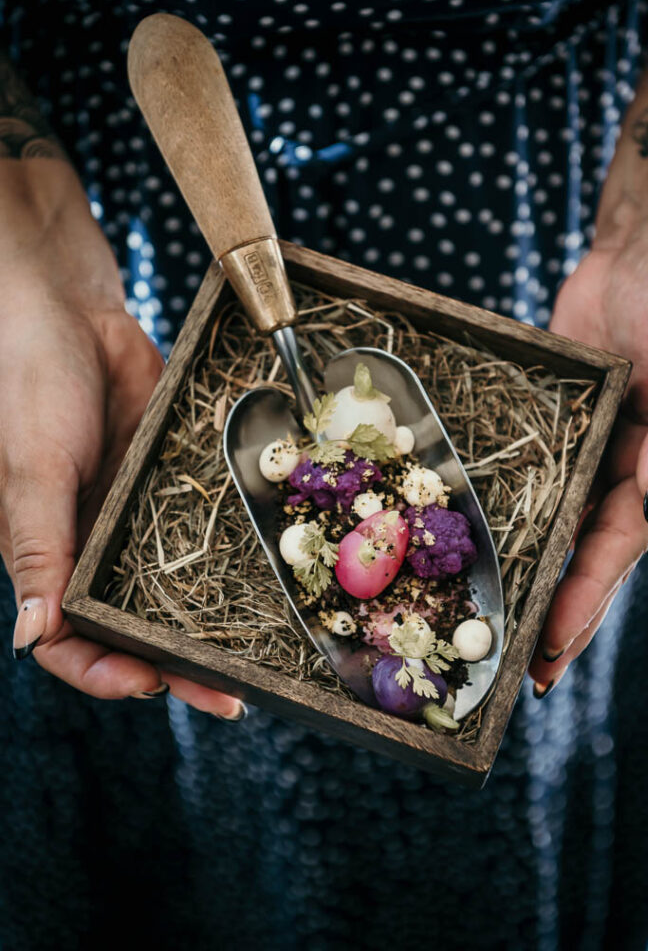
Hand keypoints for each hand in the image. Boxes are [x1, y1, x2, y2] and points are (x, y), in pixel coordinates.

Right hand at [0, 160, 243, 717]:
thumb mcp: (30, 471)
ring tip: (261, 651)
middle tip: (231, 694)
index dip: (105, 672)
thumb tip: (32, 638)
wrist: (66, 306)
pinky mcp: (170, 476)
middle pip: (135, 621)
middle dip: (178, 662)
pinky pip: (200, 523)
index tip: (153, 684)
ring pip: (175, 582)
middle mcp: (94, 541)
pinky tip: (267, 572)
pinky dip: (228, 552)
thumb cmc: (28, 383)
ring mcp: (135, 511)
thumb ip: (38, 550)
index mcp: (50, 553)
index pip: (69, 640)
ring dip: (211, 618)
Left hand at [529, 206, 647, 693]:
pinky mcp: (558, 428)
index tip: (552, 647)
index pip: (620, 548)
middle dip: (559, 613)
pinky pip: (532, 478)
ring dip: (535, 576)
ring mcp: (590, 452)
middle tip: (522, 670)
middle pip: (588, 557)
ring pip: (559, 528)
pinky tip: (485, 545)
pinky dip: (513, 514)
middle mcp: (626, 471)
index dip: (586, 600)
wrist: (644, 244)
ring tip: (497, 627)